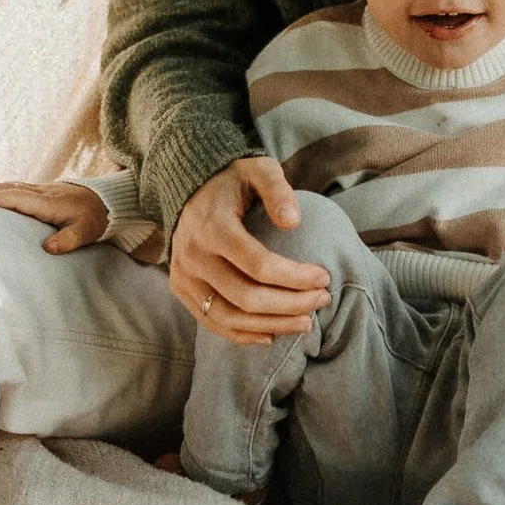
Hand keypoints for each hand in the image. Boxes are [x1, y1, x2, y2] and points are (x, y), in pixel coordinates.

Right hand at [0, 178, 112, 254]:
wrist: (109, 201)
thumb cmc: (95, 218)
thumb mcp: (86, 232)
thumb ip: (68, 240)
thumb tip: (48, 248)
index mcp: (48, 202)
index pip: (16, 198)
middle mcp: (42, 192)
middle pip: (9, 189)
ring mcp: (42, 190)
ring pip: (11, 187)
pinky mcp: (43, 192)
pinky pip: (16, 189)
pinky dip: (0, 191)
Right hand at [169, 158, 325, 346]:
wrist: (191, 186)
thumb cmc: (234, 180)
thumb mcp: (259, 170)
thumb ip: (277, 190)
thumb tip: (294, 222)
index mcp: (212, 227)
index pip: (258, 265)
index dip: (295, 277)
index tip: (324, 277)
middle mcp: (192, 256)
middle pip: (246, 296)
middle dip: (290, 304)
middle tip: (322, 300)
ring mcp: (183, 276)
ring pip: (229, 317)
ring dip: (272, 325)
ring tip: (306, 323)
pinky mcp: (180, 289)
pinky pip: (212, 321)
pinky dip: (243, 335)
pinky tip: (272, 334)